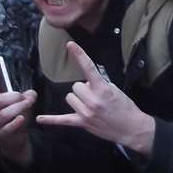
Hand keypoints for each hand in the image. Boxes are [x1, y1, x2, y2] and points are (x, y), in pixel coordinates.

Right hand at [0, 63, 35, 167]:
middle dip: (15, 97)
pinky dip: (16, 122)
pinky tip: (22, 119)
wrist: (15, 142)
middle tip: (26, 98)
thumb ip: (24, 97)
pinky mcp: (1, 135)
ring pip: (5, 113)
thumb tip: (31, 94)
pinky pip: (8, 127)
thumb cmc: (15, 119)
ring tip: (28, 106)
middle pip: (0, 100)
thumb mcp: (20, 106)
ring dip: (19, 108)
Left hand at [37, 42, 155, 156]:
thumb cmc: (125, 107)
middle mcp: (92, 100)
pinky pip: (63, 120)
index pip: (88, 67)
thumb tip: (86, 83)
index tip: (70, 45)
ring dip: (77, 100)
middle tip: (96, 96)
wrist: (132, 128)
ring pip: (70, 98)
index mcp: (102, 88)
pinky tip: (39, 119)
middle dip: (84, 89)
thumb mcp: (115, 90)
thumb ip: (99, 84)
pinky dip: (51, 120)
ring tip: (90, 106)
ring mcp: (86, 112)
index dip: (79, 55)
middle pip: (76, 86)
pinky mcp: (83, 123)